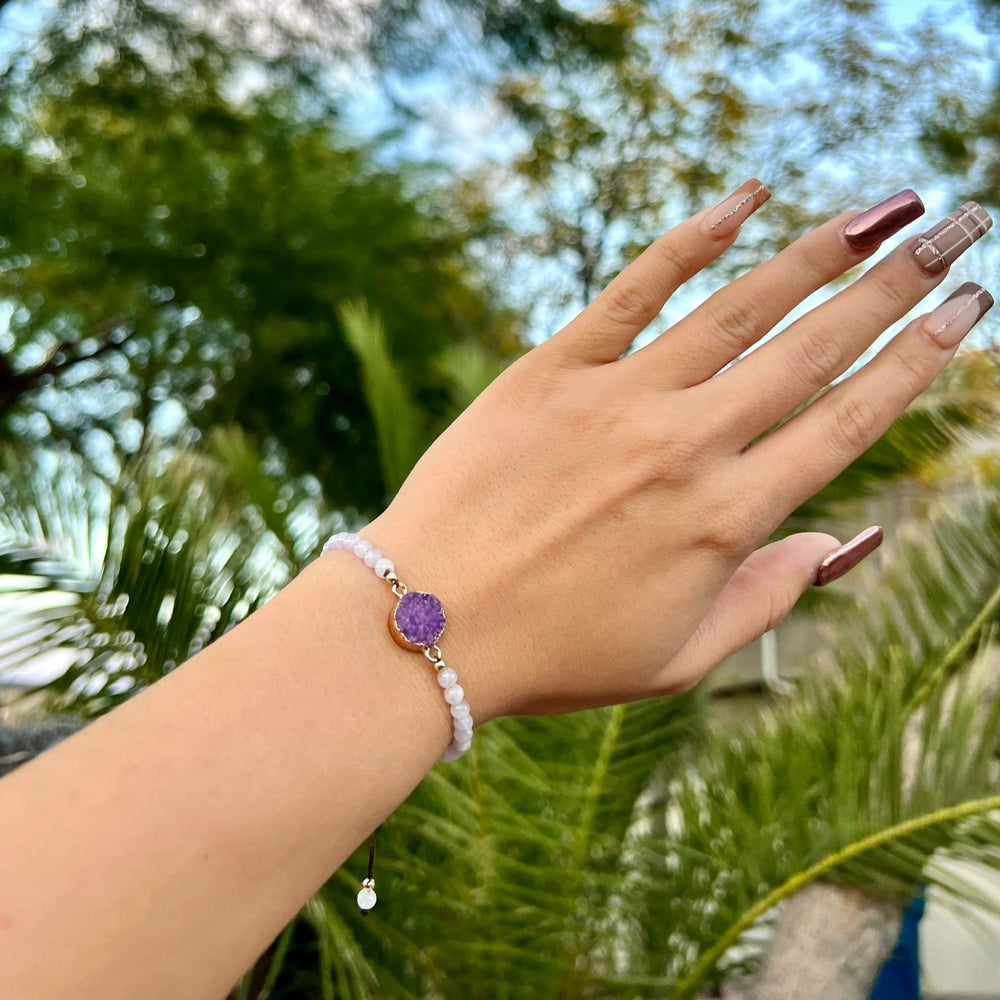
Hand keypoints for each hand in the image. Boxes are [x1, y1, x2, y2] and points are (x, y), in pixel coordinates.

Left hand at [367, 182, 992, 719]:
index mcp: (726, 520)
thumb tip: (849, 542)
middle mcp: (687, 448)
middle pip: (815, 348)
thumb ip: (770, 597)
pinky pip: (633, 288)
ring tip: (884, 208)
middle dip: (898, 283)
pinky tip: (745, 197)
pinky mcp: (552, 371)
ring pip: (741, 307)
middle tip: (957, 228)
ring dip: (822, 250)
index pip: (848, 420)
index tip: (966, 309)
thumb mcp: (678, 658)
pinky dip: (693, 238)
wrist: (426, 623)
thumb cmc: (554, 654)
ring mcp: (619, 400)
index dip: (917, 358)